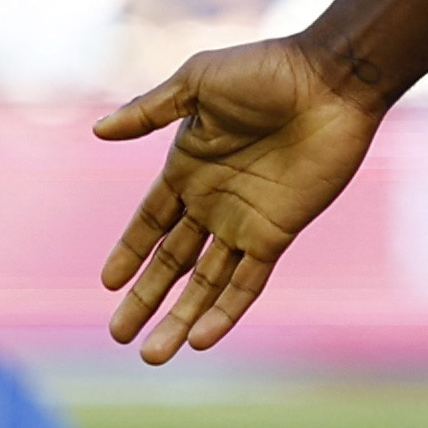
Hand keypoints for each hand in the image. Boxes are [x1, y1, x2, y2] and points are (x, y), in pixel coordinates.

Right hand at [96, 35, 388, 363]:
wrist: (328, 81)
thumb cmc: (265, 71)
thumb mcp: (197, 82)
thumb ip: (149, 111)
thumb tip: (98, 130)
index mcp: (188, 168)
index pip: (150, 222)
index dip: (129, 252)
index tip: (108, 283)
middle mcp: (213, 202)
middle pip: (171, 262)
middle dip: (145, 298)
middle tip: (117, 334)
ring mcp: (244, 221)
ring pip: (205, 283)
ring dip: (179, 318)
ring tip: (153, 356)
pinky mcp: (276, 232)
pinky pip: (247, 281)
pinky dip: (225, 312)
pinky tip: (201, 339)